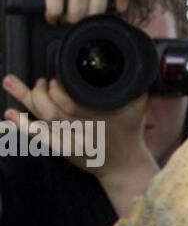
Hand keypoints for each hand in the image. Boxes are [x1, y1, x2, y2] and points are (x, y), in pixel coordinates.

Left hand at [3, 72, 150, 179]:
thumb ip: (135, 84)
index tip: (55, 78)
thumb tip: (135, 60)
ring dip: (26, 99)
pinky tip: (10, 114)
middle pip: (52, 109)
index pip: (71, 101)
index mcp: (99, 117)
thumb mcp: (138, 105)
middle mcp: (82, 130)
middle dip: (40, 91)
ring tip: (11, 82)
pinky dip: (23, 125)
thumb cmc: (129, 133)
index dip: (58, 87)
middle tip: (41, 81)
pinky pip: (39, 136)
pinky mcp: (62, 149)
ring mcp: (70, 141)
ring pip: (43, 119)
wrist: (124, 165)